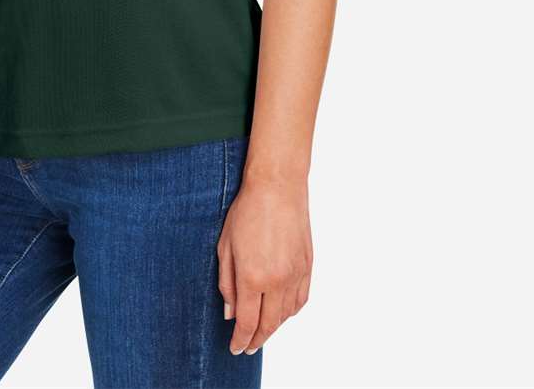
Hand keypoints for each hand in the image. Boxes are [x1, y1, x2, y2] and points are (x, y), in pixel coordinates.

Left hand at [217, 172, 312, 355]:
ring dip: (274, 327)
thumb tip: (230, 312)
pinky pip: (301, 300)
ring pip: (286, 315)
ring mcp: (295, 274)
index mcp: (252, 276)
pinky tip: (281, 312)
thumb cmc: (247, 210)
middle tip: (248, 347)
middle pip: (268, 325)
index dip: (240, 339)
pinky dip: (290, 312)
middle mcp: (277, 281)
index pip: (247, 322)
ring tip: (262, 330)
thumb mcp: (225, 246)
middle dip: (256, 340)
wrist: (278, 186)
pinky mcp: (308, 266)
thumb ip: (226, 283)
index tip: (235, 348)